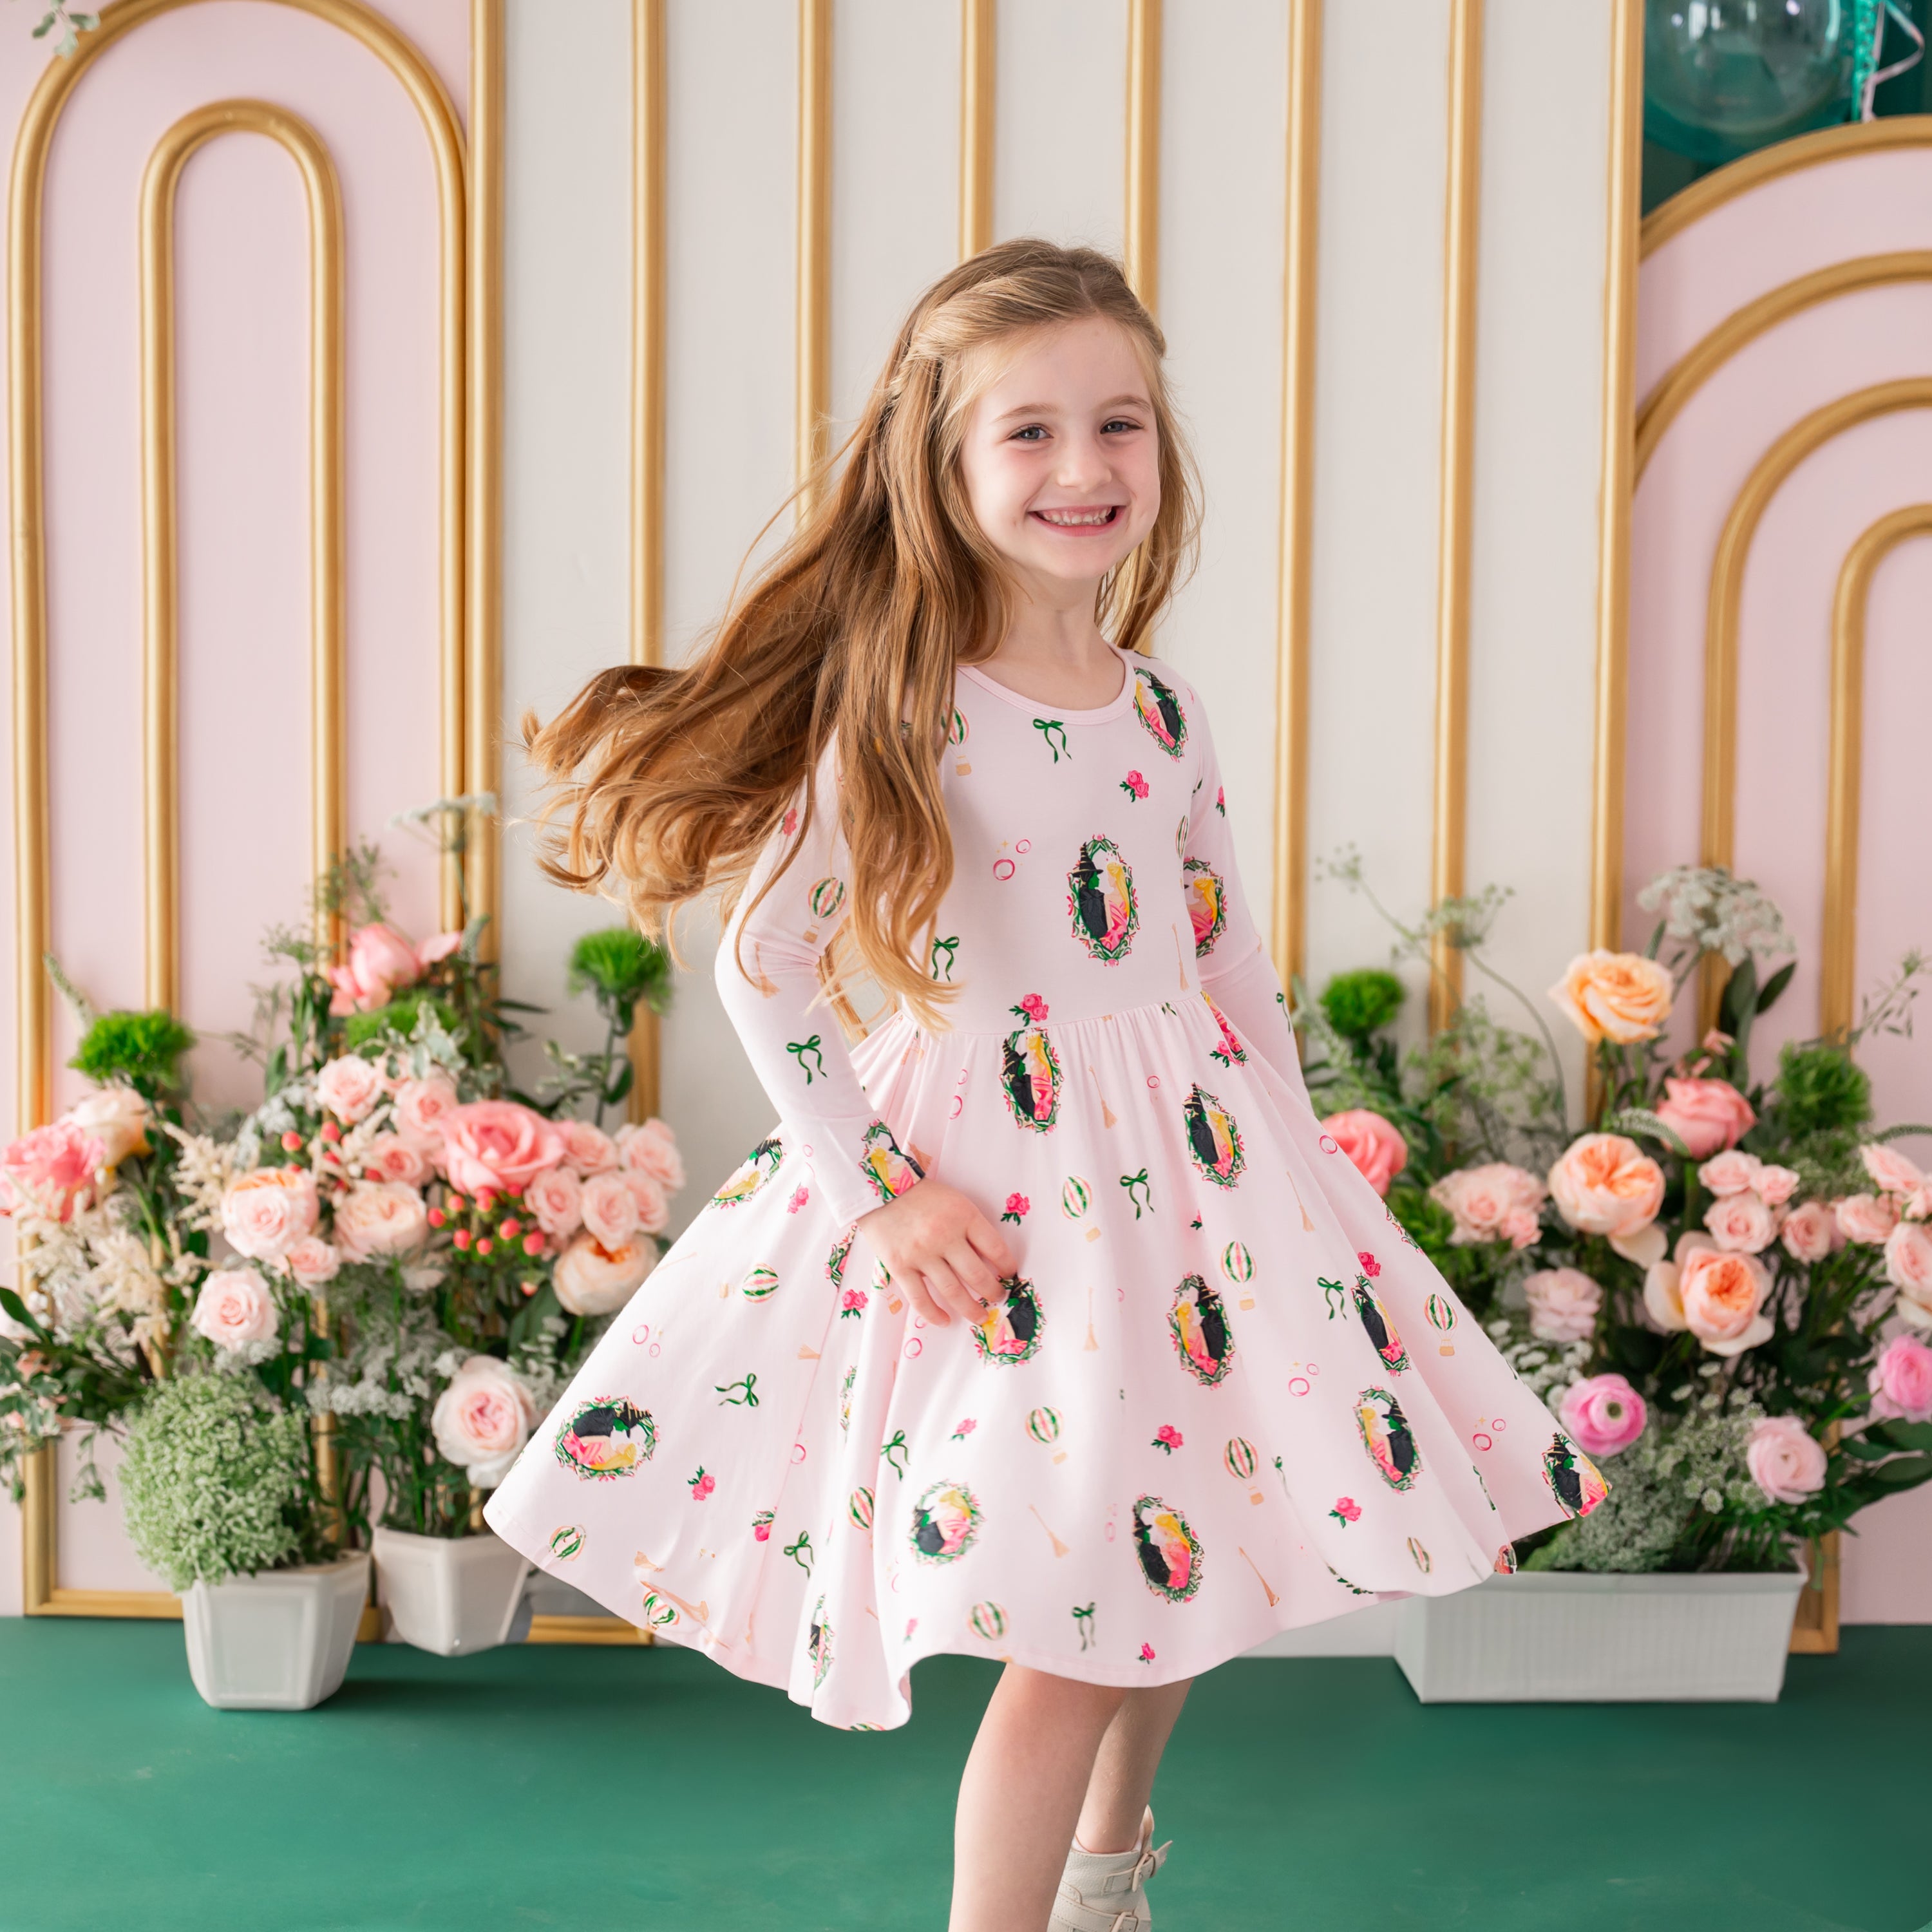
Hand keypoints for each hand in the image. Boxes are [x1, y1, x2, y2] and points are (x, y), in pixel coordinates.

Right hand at [856, 1180, 1016, 1327]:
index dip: (1007, 1266)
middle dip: (993, 1292)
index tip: (1010, 1274)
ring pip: (953, 1292)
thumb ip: (971, 1228)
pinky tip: (946, 1320)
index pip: (996, 1248)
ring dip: (971, 1309)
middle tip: (998, 1298)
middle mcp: (944, 1236)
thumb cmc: (923, 1196)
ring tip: (980, 1316)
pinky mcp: (900, 1267)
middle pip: (977, 1275)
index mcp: (963, 1216)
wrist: (881, 1190)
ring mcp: (921, 1254)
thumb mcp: (955, 1202)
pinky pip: (920, 1299)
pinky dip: (934, 1315)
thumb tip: (991, 1261)